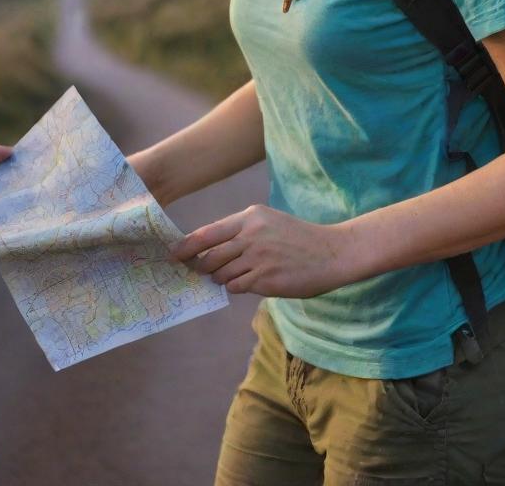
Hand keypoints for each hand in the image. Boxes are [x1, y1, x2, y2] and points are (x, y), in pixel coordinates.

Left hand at [169, 204, 358, 297]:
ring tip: (238, 274)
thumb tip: (209, 250)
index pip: (207, 233)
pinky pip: (236, 287)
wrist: (331, 252)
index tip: (173, 254)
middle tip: (202, 271)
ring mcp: (257, 258)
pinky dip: (237, 286)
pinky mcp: (265, 279)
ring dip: (222, 278)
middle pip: (209, 256)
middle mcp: (251, 235)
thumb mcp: (269, 223)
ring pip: (221, 274)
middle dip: (202, 267)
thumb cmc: (298, 238)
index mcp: (250, 217)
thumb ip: (241, 233)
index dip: (186, 246)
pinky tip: (252, 281)